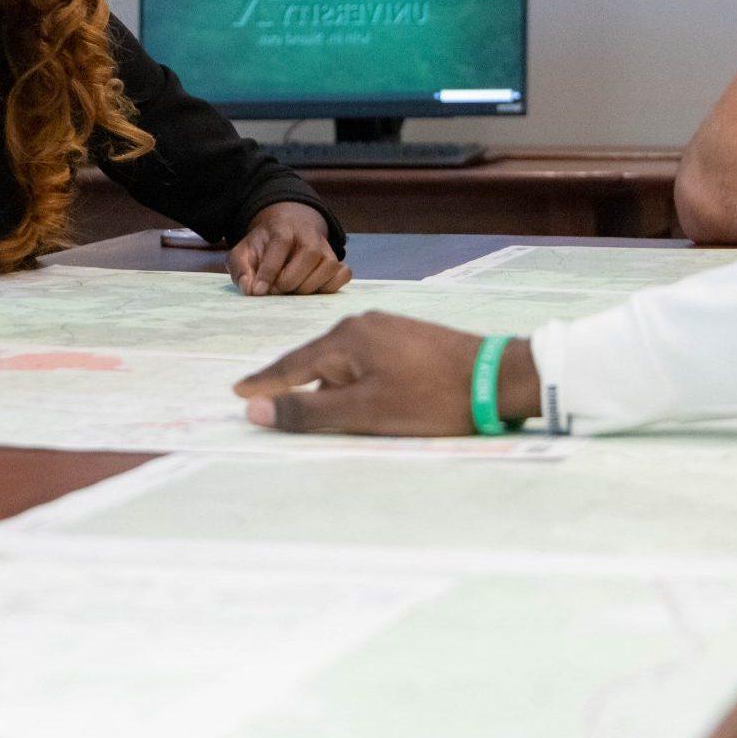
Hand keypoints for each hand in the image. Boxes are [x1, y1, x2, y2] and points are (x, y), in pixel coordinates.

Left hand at [225, 202, 350, 295]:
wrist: (288, 230)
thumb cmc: (264, 245)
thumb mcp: (244, 252)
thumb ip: (241, 269)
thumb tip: (250, 290)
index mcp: (283, 227)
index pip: (281, 243)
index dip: (270, 270)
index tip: (259, 291)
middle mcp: (310, 235)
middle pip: (310, 255)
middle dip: (289, 280)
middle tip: (276, 290)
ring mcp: (327, 249)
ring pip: (329, 267)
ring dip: (308, 287)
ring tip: (292, 290)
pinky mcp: (338, 262)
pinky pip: (343, 275)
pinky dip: (329, 287)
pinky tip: (311, 289)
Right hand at [234, 311, 535, 434]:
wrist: (497, 378)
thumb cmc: (430, 399)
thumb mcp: (364, 413)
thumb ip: (308, 413)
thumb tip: (256, 409)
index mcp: (346, 339)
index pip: (292, 365)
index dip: (265, 383)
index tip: (238, 391)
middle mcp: (363, 325)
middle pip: (316, 361)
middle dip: (292, 382)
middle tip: (265, 397)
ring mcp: (389, 328)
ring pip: (343, 362)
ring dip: (327, 385)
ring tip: (312, 405)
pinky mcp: (409, 337)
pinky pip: (365, 359)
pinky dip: (352, 378)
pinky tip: (359, 394)